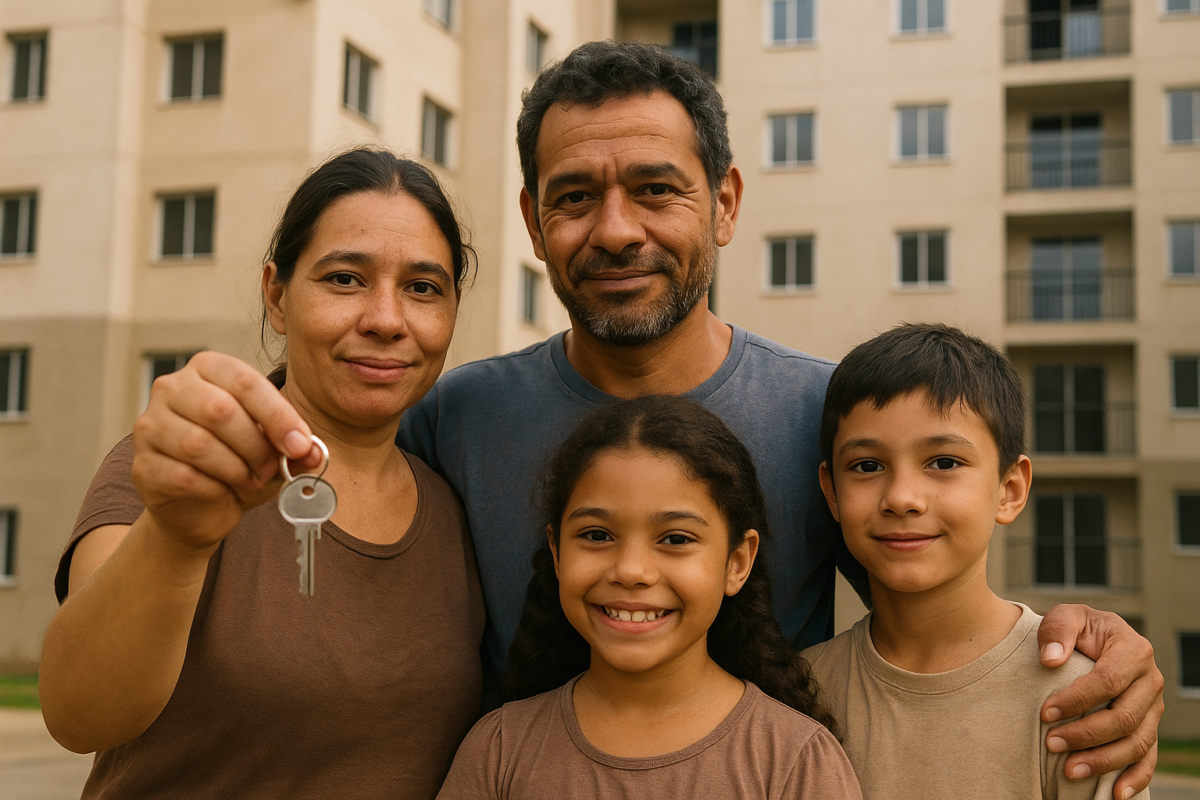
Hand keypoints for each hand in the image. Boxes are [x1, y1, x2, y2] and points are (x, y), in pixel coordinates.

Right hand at [131, 352, 319, 549]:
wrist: (201, 506)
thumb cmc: (239, 462)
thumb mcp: (274, 448)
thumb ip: (296, 447)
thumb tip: (313, 452)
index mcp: (208, 369)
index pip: (244, 382)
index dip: (278, 416)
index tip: (300, 445)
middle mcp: (172, 388)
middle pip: (219, 411)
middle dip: (255, 446)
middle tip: (270, 468)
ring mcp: (151, 425)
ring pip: (198, 445)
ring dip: (235, 469)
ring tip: (249, 480)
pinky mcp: (142, 464)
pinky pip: (183, 476)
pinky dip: (214, 489)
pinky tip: (222, 491)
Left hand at [1038, 604, 1162, 799]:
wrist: (1094, 641)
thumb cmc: (1077, 631)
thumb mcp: (1066, 617)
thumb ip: (1057, 630)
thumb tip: (1050, 660)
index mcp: (1134, 650)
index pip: (1107, 681)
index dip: (1076, 700)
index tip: (1045, 713)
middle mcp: (1150, 681)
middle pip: (1124, 718)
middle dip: (1085, 735)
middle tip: (1050, 744)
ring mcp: (1153, 708)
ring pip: (1136, 742)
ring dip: (1104, 761)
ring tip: (1069, 771)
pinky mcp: (1150, 728)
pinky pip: (1148, 758)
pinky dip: (1135, 779)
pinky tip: (1115, 794)